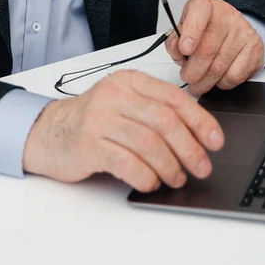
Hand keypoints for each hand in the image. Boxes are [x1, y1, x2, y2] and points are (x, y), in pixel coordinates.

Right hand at [21, 69, 224, 192]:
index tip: (215, 141)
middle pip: (164, 122)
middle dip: (190, 149)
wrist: (48, 132)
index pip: (174, 98)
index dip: (200, 121)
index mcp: (129, 82)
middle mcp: (114, 96)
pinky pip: (127, 163)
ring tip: (176, 179)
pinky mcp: (88, 144)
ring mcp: (99, 119)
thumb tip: (199, 135)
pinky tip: (150, 182)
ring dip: (170, 167)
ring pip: (149, 144)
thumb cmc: (94, 121)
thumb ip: (156, 111)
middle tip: (202, 167)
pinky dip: (145, 176)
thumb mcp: (125, 105)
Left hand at [165, 0, 264, 95]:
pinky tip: (217, 79)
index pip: (199, 12)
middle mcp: (226, 15)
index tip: (184, 49)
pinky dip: (222, 83)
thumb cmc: (204, 29)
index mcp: (204, 6)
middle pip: (207, 49)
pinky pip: (235, 76)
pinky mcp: (255, 48)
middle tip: (187, 78)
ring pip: (219, 68)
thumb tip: (177, 53)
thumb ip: (175, 40)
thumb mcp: (183, 28)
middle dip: (192, 71)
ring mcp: (243, 31)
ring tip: (199, 83)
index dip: (191, 33)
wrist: (230, 26)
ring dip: (205, 82)